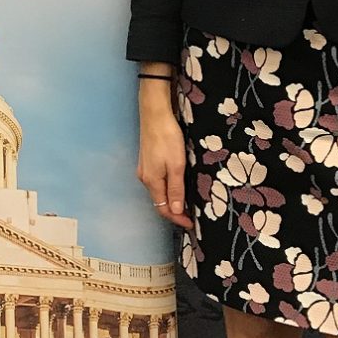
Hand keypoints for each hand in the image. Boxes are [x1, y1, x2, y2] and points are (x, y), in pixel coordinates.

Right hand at [136, 82, 190, 231]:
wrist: (155, 113)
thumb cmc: (167, 138)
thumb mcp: (176, 166)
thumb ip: (176, 189)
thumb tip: (175, 212)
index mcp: (152, 182)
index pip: (163, 209)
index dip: (177, 218)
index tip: (192, 224)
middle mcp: (145, 178)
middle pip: (159, 202)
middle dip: (175, 211)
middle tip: (192, 216)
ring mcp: (145, 169)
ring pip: (158, 192)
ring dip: (171, 200)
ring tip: (187, 203)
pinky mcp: (147, 160)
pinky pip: (157, 182)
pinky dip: (167, 189)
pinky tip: (177, 186)